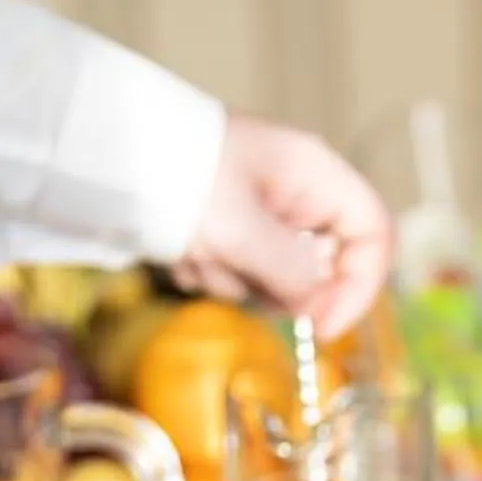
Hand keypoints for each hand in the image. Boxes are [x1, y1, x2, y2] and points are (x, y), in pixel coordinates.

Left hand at [175, 115, 391, 335]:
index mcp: (316, 174)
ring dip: (232, 277)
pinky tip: (181, 247)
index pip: (373, 234)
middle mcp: (297, 194)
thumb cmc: (180, 173)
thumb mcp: (240, 227)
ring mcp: (262, 214)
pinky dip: (208, 270)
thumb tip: (316, 304)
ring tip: (194, 247)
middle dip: (276, 284)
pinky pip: (237, 274)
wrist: (108, 154)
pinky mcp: (228, 231)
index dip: (361, 285)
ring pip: (274, 279)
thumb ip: (289, 272)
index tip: (323, 327)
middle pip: (322, 267)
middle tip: (234, 274)